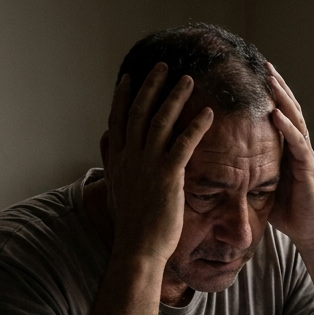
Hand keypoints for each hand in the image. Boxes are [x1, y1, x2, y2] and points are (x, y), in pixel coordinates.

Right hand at [103, 63, 213, 262]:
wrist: (137, 248)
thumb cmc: (130, 224)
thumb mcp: (114, 188)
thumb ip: (110, 161)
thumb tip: (104, 140)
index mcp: (117, 160)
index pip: (118, 119)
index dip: (124, 95)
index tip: (130, 76)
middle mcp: (130, 157)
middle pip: (139, 111)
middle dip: (151, 86)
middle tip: (163, 66)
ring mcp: (148, 165)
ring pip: (161, 121)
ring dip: (175, 97)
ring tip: (188, 80)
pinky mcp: (168, 176)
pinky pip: (184, 143)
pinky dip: (197, 125)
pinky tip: (209, 113)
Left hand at [267, 63, 313, 246]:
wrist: (311, 233)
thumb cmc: (288, 212)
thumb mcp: (263, 186)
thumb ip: (251, 170)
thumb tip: (222, 163)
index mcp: (287, 149)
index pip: (279, 115)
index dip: (269, 95)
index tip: (256, 76)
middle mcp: (299, 147)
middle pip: (289, 109)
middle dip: (278, 87)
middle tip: (265, 65)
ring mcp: (305, 156)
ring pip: (295, 120)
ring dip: (283, 98)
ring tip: (272, 79)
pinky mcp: (308, 168)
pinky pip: (298, 143)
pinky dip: (287, 127)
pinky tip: (277, 113)